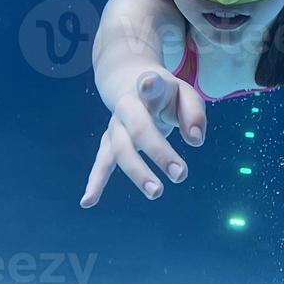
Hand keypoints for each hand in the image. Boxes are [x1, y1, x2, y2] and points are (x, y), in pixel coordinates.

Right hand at [81, 69, 207, 206]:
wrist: (128, 82)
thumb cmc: (164, 93)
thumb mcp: (185, 94)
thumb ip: (194, 113)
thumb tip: (195, 141)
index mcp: (149, 87)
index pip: (150, 84)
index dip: (149, 84)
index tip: (148, 83)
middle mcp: (128, 107)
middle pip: (139, 128)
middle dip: (159, 151)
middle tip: (181, 175)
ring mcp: (116, 125)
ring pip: (121, 149)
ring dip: (138, 172)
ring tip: (156, 193)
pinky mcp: (110, 142)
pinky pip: (102, 162)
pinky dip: (96, 182)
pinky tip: (88, 202)